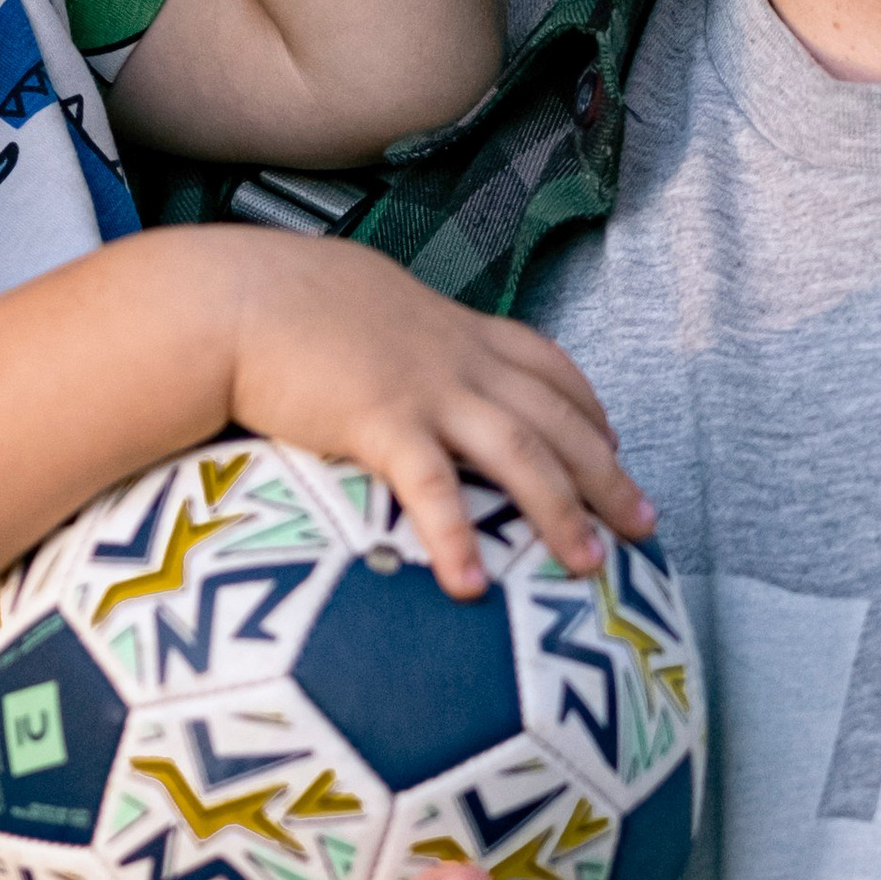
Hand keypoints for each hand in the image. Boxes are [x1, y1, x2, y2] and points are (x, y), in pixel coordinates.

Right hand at [222, 228, 652, 591]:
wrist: (234, 293)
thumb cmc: (283, 301)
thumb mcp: (363, 304)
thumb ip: (394, 335)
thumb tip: (387, 359)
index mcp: (456, 329)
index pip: (548, 366)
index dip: (589, 408)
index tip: (616, 441)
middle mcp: (458, 359)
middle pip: (558, 419)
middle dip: (608, 474)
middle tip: (647, 525)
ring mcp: (426, 390)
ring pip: (520, 454)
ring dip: (562, 513)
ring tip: (590, 568)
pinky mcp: (379, 422)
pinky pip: (432, 488)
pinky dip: (457, 538)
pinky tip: (471, 586)